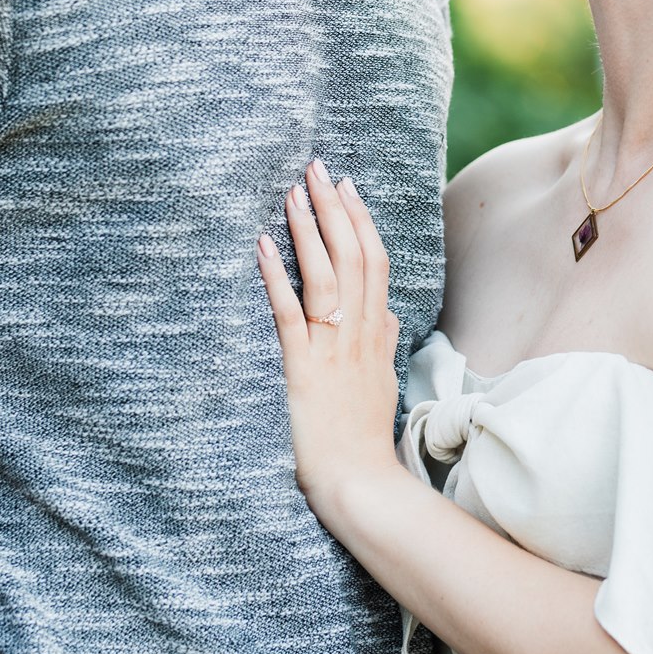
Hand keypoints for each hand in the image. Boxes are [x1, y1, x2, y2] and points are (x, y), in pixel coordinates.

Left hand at [257, 160, 403, 518]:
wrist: (361, 485)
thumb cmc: (365, 441)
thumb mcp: (382, 384)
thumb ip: (386, 344)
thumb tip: (390, 315)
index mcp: (376, 335)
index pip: (375, 263)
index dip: (360, 221)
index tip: (347, 187)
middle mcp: (359, 334)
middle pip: (353, 256)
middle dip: (335, 209)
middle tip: (317, 168)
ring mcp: (333, 350)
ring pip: (327, 276)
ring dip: (309, 231)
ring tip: (292, 192)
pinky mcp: (304, 370)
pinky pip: (291, 315)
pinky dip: (277, 278)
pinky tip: (261, 246)